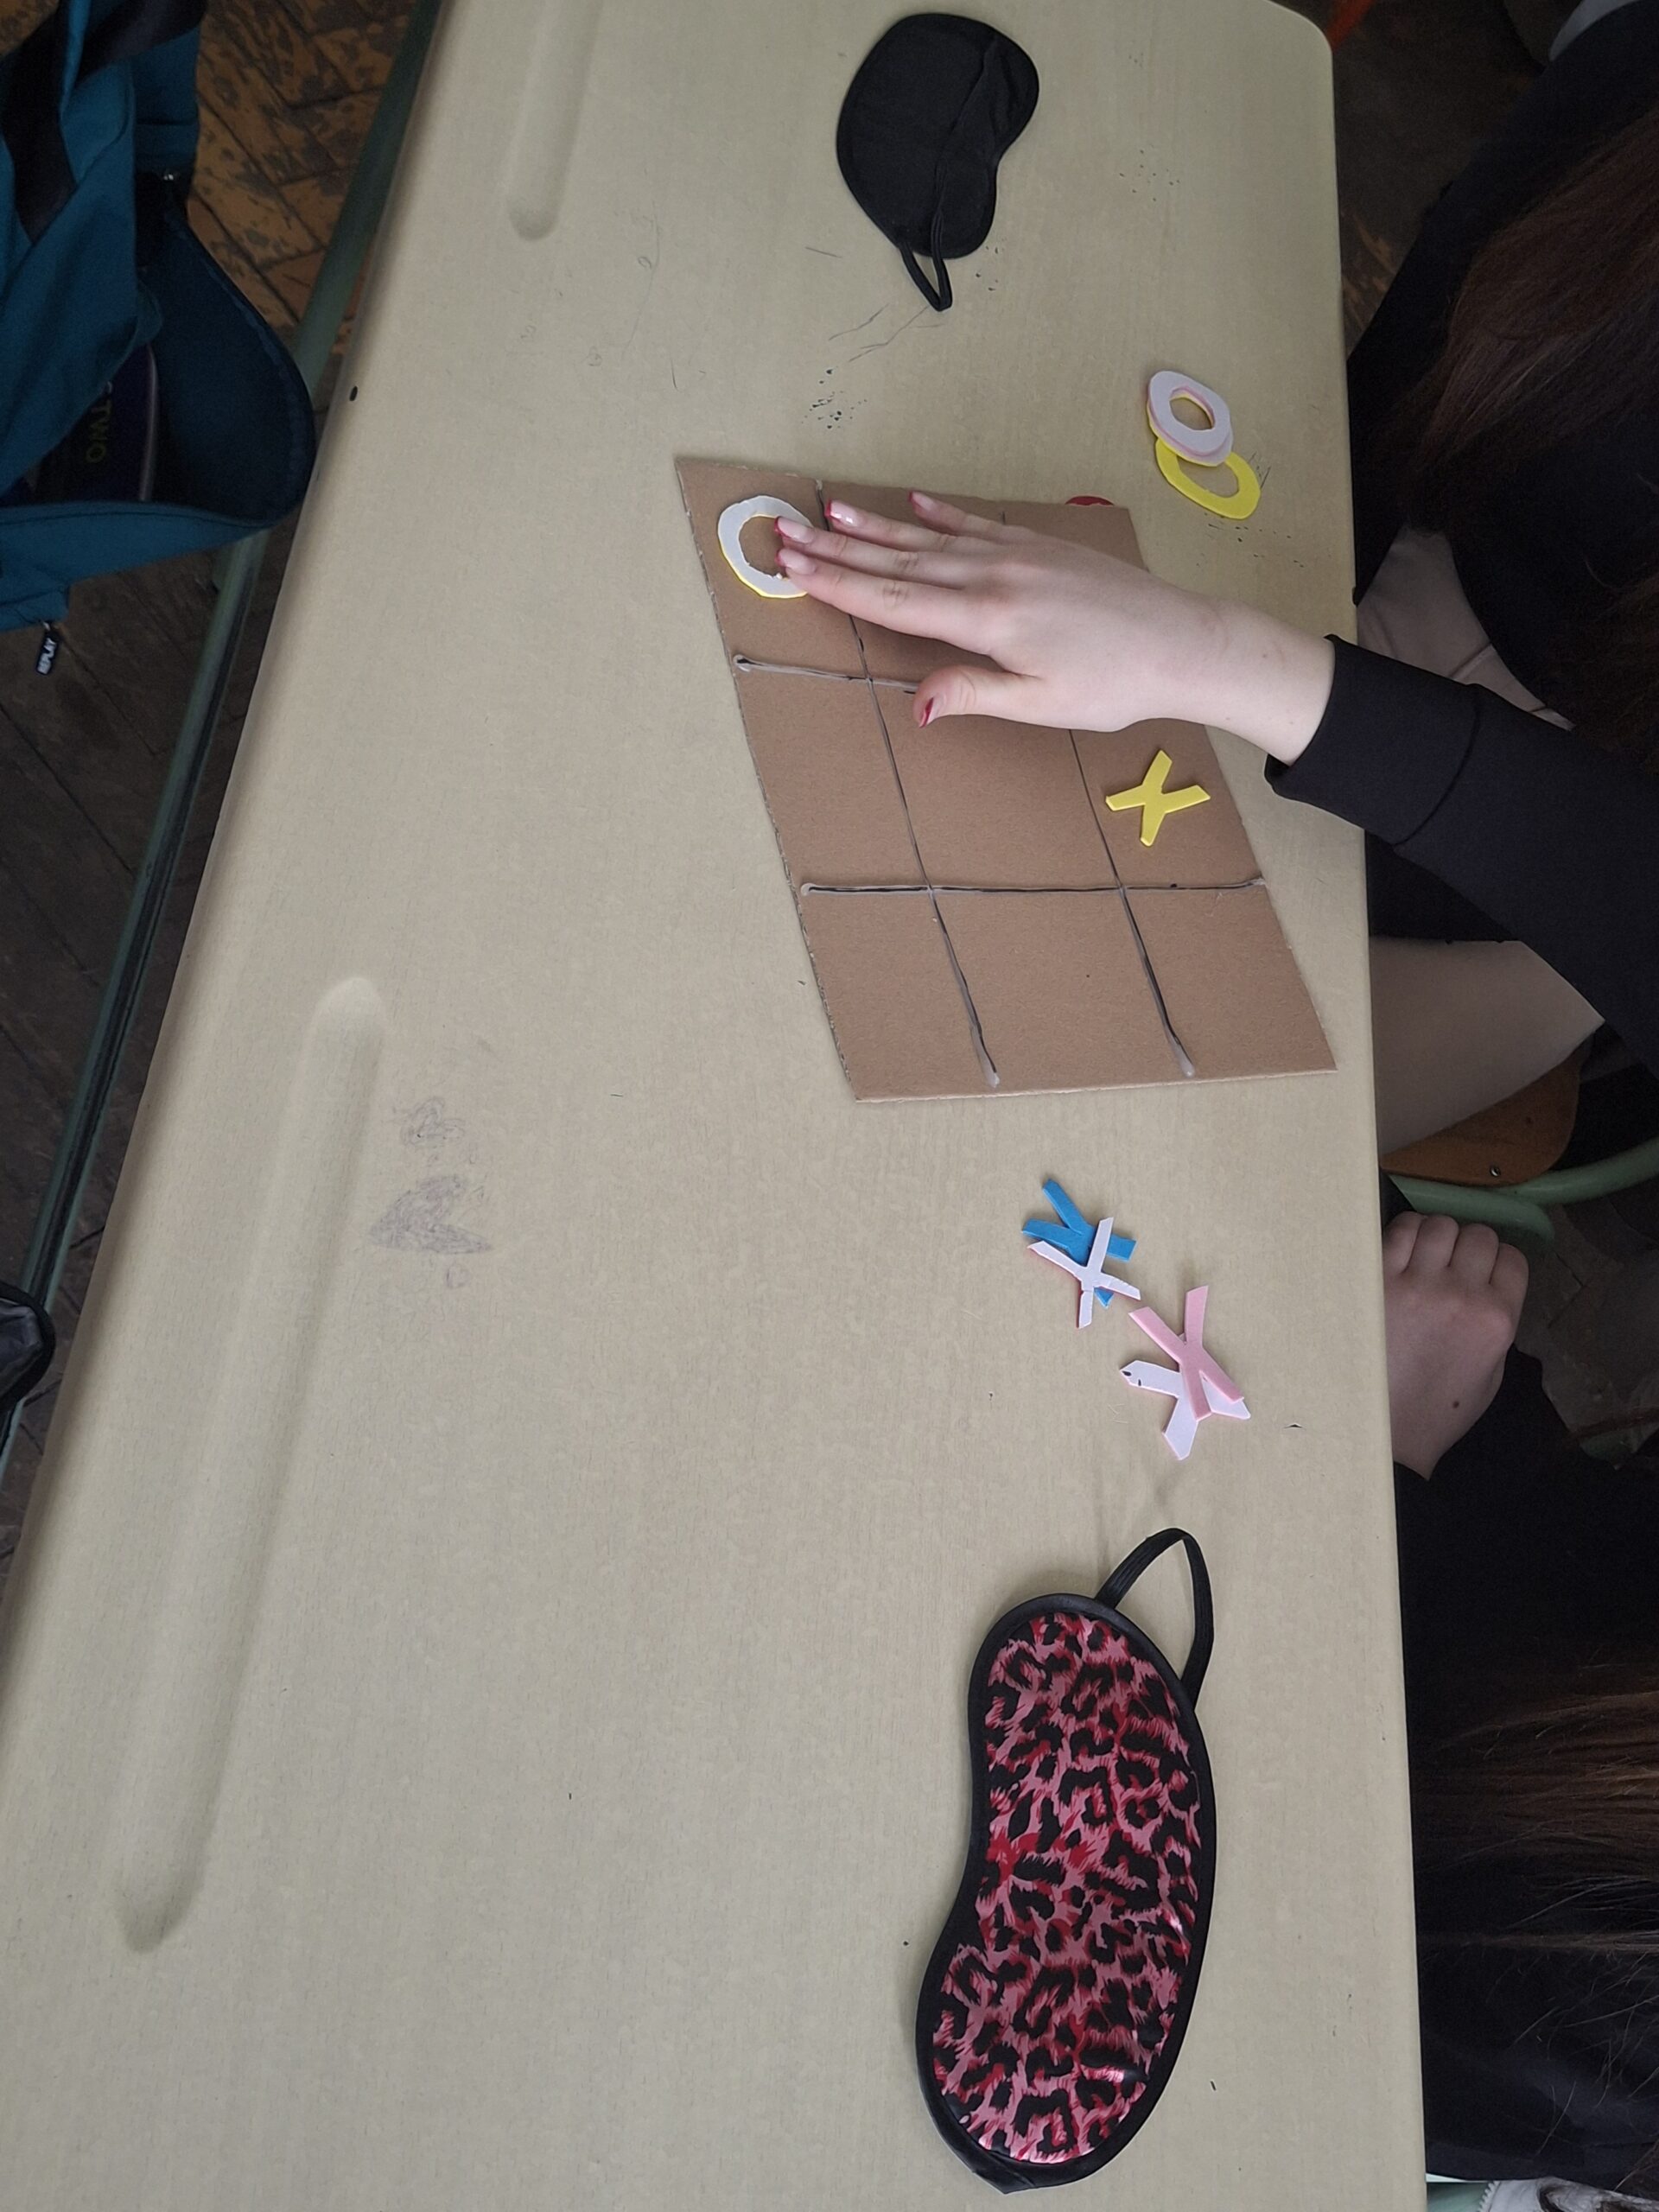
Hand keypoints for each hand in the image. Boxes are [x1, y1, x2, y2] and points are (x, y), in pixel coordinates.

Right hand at [775, 493, 1334, 762]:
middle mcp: (993, 577)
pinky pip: (977, 524)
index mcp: (986, 620)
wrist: (1182, 642)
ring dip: (877, 526)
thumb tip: (915, 705)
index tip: (792, 569)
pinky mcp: (1040, 547)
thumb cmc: (1114, 685)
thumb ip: (974, 694)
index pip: (894, 601)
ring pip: (930, 538)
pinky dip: (941, 513)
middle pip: (899, 562)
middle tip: (785, 532)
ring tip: (830, 510)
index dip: (838, 586)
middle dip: (838, 550)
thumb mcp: (1040, 704)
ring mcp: (1016, 555)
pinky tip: (914, 503)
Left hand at [1382, 1214, 1528, 1478]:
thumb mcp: (1493, 1370)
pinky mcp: (1378, 1281)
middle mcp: (1461, 1295)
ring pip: (1440, 1225)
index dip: (1499, 1260)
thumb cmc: (1444, 1407)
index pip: (1512, 1257)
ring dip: (1438, 1236)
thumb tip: (1489, 1282)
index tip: (1484, 1271)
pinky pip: (1400, 1231)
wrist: (1389, 1429)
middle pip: (1478, 1235)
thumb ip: (1499, 1321)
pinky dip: (1406, 1232)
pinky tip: (1403, 1252)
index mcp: (1497, 1318)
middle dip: (1471, 1246)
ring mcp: (1417, 1285)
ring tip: (1427, 1257)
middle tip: (1454, 1266)